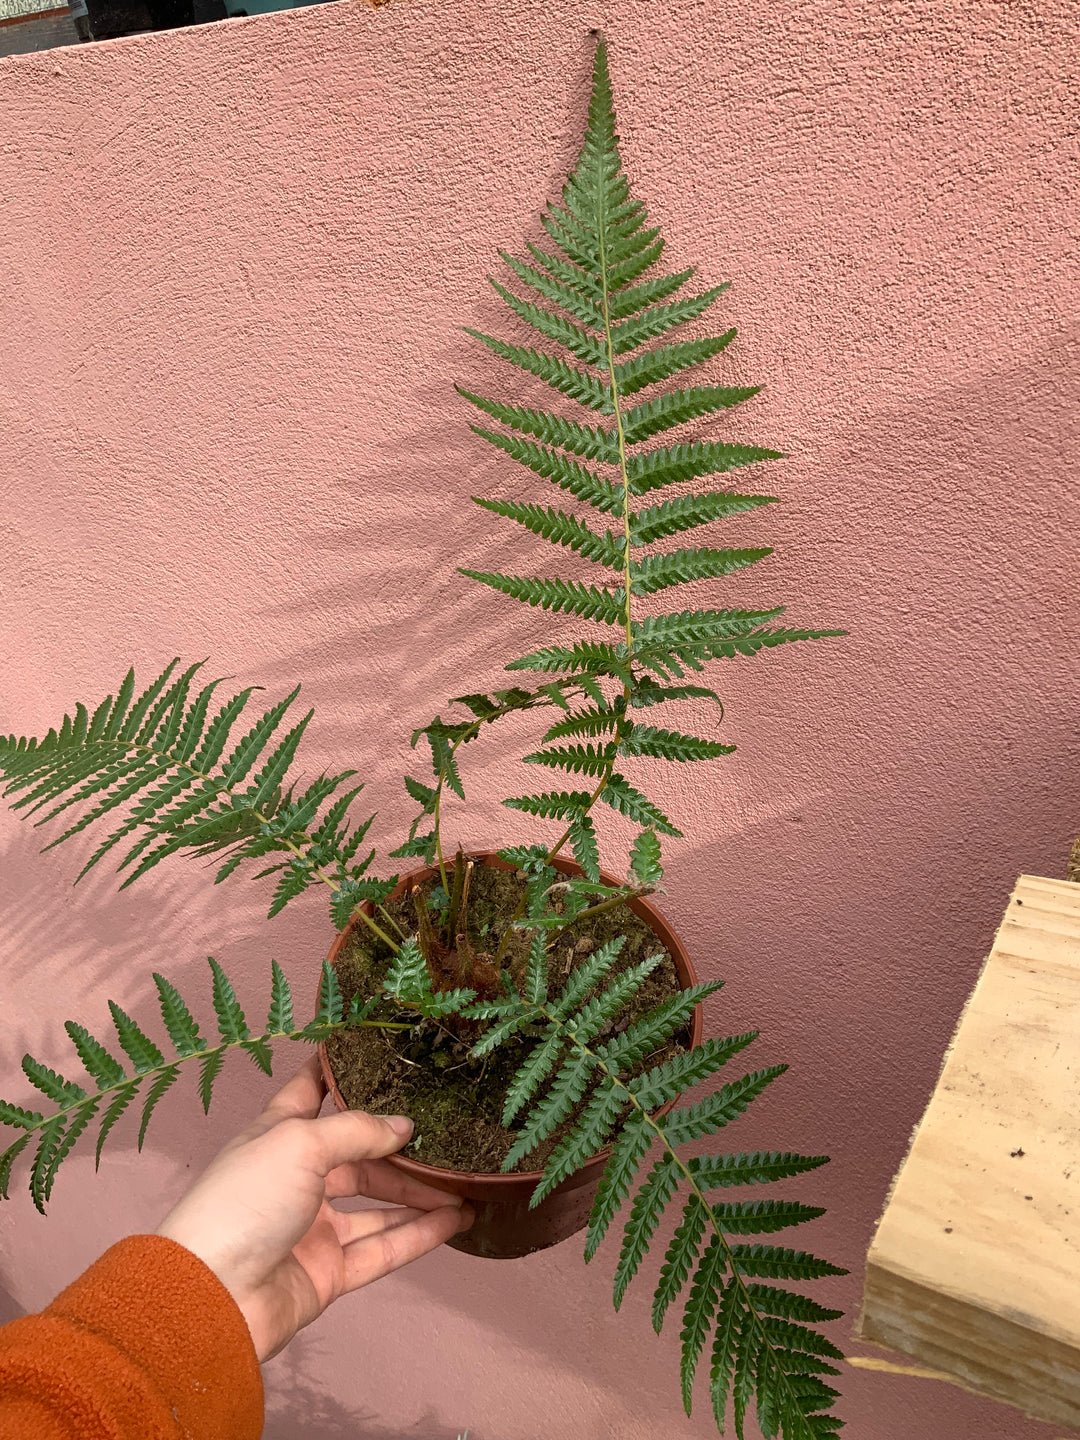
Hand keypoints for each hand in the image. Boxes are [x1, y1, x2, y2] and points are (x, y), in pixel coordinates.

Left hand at [157, 1055, 471, 1359]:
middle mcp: (298, 1178)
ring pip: (378, 1204)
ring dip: (420, 1193)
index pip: (310, 1093)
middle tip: (446, 1132)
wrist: (211, 1298)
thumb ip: (356, 1131)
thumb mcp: (298, 1144)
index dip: (338, 1071)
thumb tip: (403, 1126)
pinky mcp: (329, 1272)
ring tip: (465, 1179)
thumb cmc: (243, 1202)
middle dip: (400, 1146)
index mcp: (277, 1136)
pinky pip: (384, 1248)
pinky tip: (456, 1218)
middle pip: (358, 1155)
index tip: (376, 1049)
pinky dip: (420, 1234)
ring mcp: (314, 1227)